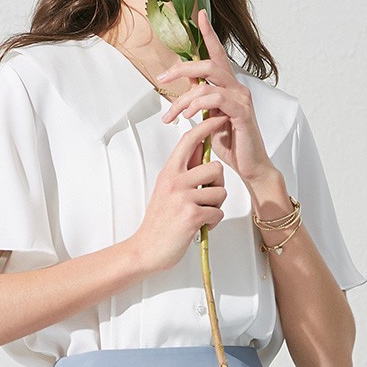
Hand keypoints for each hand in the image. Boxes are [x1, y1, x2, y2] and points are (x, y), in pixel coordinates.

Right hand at [132, 115, 227, 272]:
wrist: (147, 248)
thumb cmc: (159, 221)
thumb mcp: (167, 189)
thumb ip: (184, 171)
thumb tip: (201, 150)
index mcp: (169, 172)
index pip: (189, 140)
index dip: (206, 126)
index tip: (218, 118)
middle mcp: (175, 181)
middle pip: (215, 167)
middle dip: (218, 184)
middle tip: (206, 197)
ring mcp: (183, 197)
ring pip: (220, 191)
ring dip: (216, 206)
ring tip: (200, 214)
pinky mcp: (192, 215)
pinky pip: (218, 212)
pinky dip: (213, 222)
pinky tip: (200, 226)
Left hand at [159, 9, 274, 184]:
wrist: (250, 166)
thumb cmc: (231, 142)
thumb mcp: (209, 117)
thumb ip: (200, 98)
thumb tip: (187, 83)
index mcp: (228, 86)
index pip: (217, 55)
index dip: (210, 34)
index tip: (200, 15)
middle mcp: (237, 87)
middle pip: (208, 64)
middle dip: (181, 69)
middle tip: (162, 79)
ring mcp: (241, 98)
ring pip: (207, 83)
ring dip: (183, 99)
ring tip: (171, 116)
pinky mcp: (242, 112)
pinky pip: (216, 99)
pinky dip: (198, 106)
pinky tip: (188, 117)